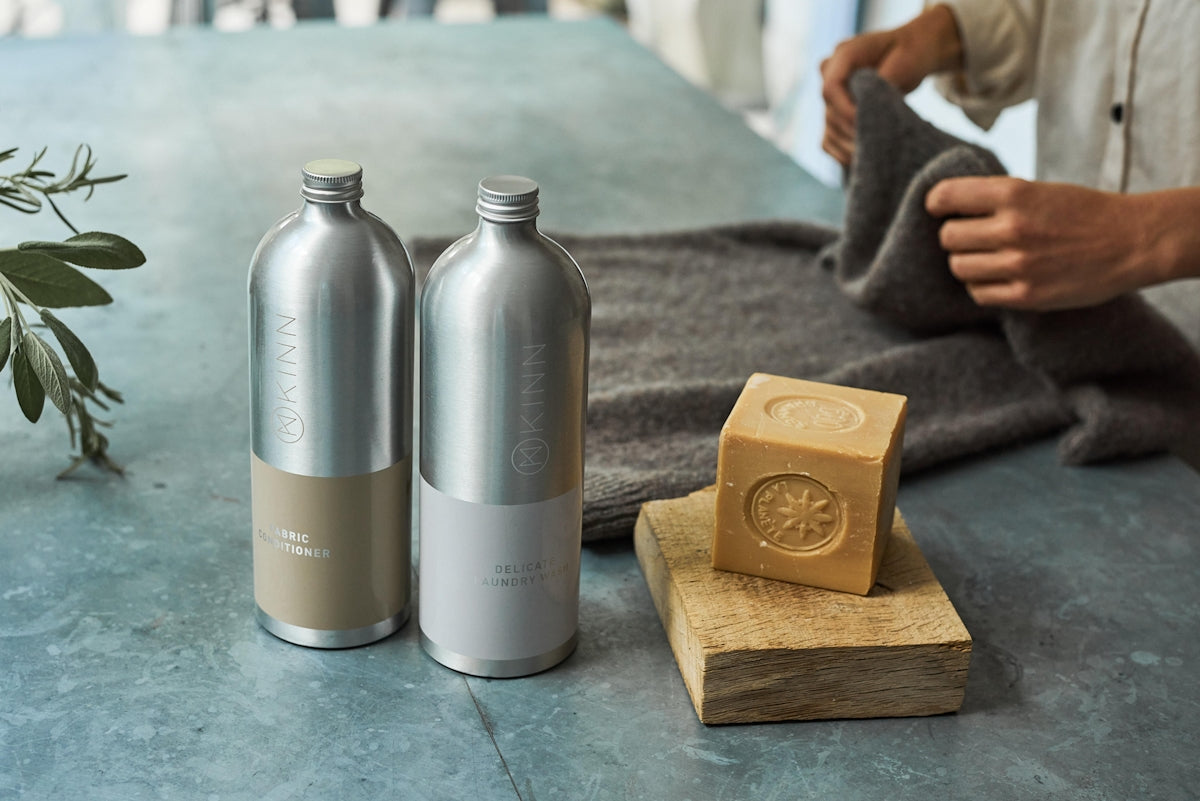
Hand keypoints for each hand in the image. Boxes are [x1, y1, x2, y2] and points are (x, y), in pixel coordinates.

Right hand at [820, 4, 962, 165]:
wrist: (912, 52)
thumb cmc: (911, 52)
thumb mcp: (903, 63)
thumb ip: (882, 85)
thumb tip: (868, 114)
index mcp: (844, 53)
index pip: (830, 88)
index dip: (845, 111)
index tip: (867, 124)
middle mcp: (831, 73)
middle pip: (829, 112)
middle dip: (851, 132)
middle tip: (877, 146)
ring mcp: (832, 95)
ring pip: (829, 129)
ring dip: (848, 146)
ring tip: (874, 156)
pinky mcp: (836, 112)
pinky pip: (829, 139)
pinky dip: (842, 152)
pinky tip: (861, 160)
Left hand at [925, 177, 1158, 310]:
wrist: (1133, 242)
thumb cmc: (1084, 212)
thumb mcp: (1040, 190)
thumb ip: (998, 199)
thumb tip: (949, 208)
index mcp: (1014, 194)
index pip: (946, 197)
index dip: (937, 203)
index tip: (939, 208)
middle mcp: (1012, 228)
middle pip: (948, 237)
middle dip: (955, 236)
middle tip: (973, 236)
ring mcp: (1018, 264)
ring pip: (958, 267)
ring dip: (966, 262)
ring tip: (987, 258)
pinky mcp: (1026, 295)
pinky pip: (978, 294)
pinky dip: (982, 286)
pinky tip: (998, 277)